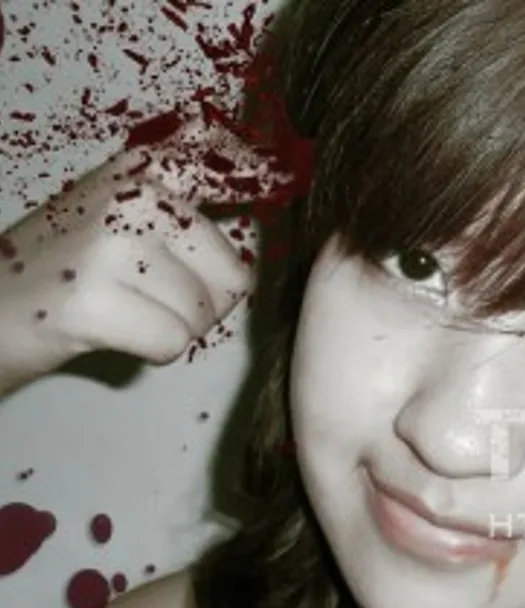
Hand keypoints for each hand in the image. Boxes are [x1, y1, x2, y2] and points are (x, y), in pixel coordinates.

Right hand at [0, 117, 286, 392]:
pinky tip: (113, 334)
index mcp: (139, 168)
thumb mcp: (114, 212)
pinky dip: (152, 352)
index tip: (281, 175)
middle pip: (233, 272)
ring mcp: (111, 242)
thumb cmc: (62, 269)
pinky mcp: (93, 298)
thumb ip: (178, 203)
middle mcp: (130, 195)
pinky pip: (173, 341)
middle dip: (207, 303)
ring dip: (175, 329)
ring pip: (204, 312)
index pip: (219, 157)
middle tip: (153, 300)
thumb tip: (264, 202)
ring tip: (127, 313)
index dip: (258, 170)